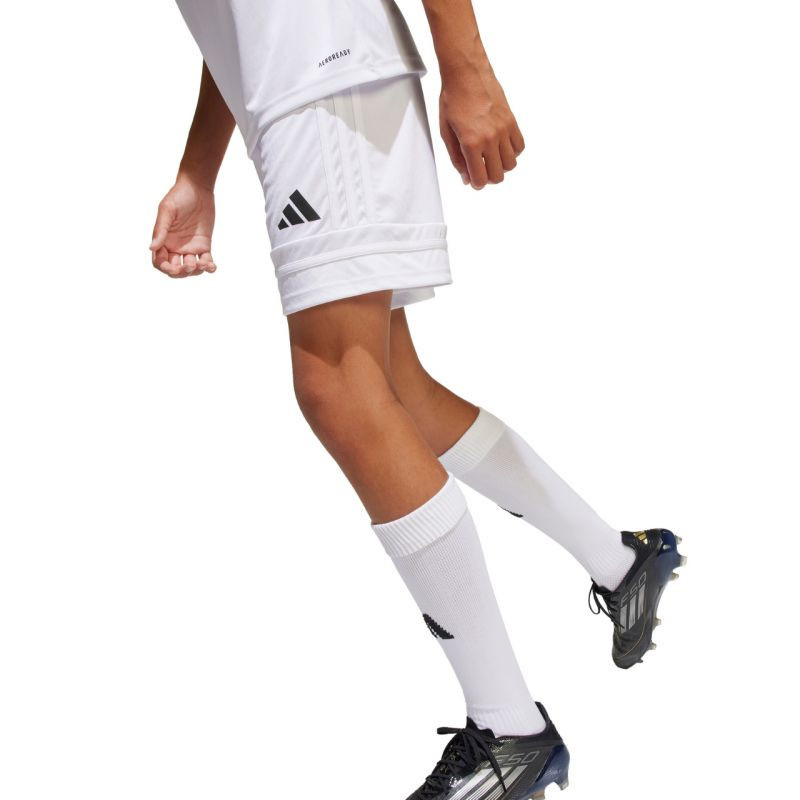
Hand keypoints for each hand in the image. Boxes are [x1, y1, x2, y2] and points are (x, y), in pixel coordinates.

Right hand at [150, 176, 217, 277]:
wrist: (197, 189)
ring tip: (202, 263)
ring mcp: (190, 247)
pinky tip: (212, 266)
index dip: (165, 267)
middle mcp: (175, 246)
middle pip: (175, 269)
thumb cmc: (178, 196)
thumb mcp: (167, 211)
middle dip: (181, 272)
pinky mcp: (203, 245)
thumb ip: (160, 230)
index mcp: (163, 240)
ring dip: (195, 271)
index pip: (160, 262)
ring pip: (191, 268)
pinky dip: (209, 267)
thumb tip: (152, 248)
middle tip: (188, 265)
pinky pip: (206, 261)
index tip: (173, 265)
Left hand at [439, 63, 524, 189]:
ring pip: (511, 164)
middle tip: (481, 169)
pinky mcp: (511, 121)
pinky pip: (520, 146)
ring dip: (501, 166)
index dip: (476, 183)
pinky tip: (501, 146)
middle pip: (498, 176)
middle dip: (488, 177)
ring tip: (490, 157)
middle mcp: (490, 138)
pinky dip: (512, 152)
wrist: (466, 73)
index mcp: (471, 143)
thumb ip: (456, 158)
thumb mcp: (446, 132)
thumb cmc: (453, 99)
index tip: (473, 180)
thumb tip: (465, 177)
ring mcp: (503, 130)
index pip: (480, 179)